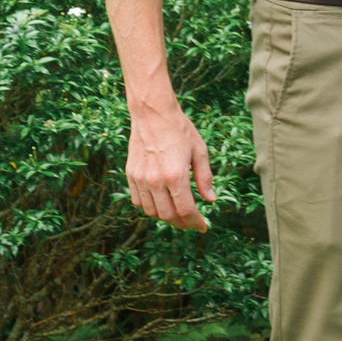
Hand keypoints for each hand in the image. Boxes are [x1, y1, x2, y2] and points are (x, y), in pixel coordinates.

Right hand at [127, 104, 213, 231]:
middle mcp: (155, 181)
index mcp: (176, 176)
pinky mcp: (131, 175)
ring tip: (177, 214)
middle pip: (168, 215)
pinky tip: (160, 203)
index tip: (203, 226)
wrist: (152, 113)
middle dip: (182, 223)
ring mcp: (140, 179)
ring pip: (151, 212)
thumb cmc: (179, 130)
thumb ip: (205, 178)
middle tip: (192, 222)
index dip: (196, 222)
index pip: (186, 210)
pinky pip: (138, 201)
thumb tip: (210, 200)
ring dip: (166, 217)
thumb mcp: (199, 152)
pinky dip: (149, 208)